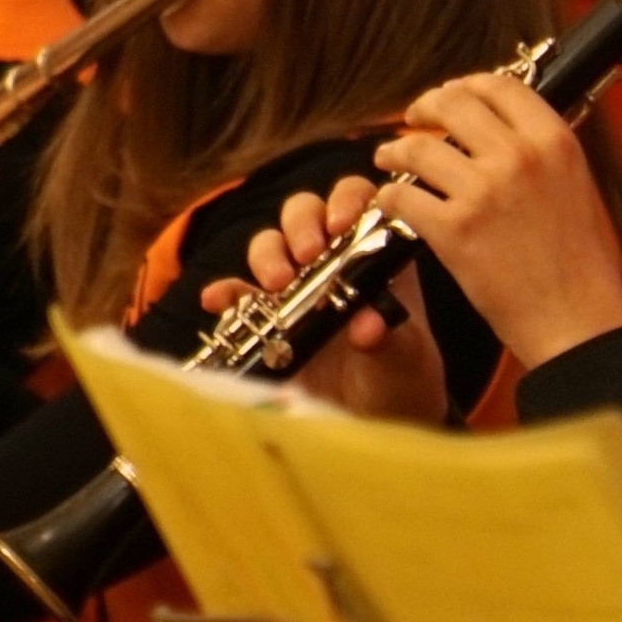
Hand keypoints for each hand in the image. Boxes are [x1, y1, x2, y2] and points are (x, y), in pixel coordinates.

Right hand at [199, 177, 446, 422]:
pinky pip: (239, 294)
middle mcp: (333, 261)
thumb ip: (390, 336)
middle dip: (301, 224)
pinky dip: (226, 292)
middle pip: (305, 212)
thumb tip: (367, 324)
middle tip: (307, 255)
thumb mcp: (405, 357)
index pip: (357, 201)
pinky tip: (217, 299)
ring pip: (270, 244)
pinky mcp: (268, 320)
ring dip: (268, 253)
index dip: (346, 200)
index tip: (340, 224)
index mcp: (375, 255)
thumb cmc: (404, 379)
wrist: (380, 422)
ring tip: (277, 284)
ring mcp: (297, 288)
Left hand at [371, 77, 621, 368]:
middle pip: (452, 103)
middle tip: (412, 121)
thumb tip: (504, 129)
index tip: (450, 97)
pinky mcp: (454, 230)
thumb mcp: (576, 186)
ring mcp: (483, 191)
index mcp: (553, 141)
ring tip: (388, 159)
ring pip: (417, 146)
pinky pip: (402, 195)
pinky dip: (390, 196)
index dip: (466, 86)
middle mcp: (518, 156)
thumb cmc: (582, 263)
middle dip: (424, 108)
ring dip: (395, 150)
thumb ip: (542, 152)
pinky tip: (392, 202)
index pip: (498, 86)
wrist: (577, 319)